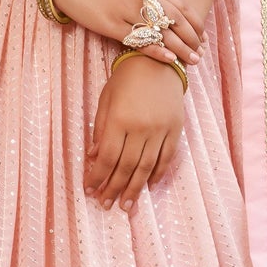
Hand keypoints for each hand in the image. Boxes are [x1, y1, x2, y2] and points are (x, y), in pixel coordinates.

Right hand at [48, 0, 205, 71]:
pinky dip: (157, 50)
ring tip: (192, 60)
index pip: (180, 3)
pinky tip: (169, 59)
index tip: (203, 36)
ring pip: (162, 31)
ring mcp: (126, 9)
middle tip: (200, 52)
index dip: (195, 22)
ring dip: (180, 47)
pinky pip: (139, 40)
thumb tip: (171, 15)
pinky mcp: (111, 24)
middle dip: (192, 37)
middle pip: (176, 18)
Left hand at [85, 56, 185, 209]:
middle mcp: (141, 127)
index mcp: (120, 119)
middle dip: (114, 189)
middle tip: (106, 205)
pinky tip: (148, 186)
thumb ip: (100, 129)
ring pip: (146, 167)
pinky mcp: (175, 129)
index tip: (91, 190)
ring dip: (135, 189)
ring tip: (126, 205)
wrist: (158, 61)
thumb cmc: (125, 80)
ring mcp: (160, 129)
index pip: (107, 157)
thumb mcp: (106, 100)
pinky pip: (166, 157)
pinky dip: (157, 174)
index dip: (98, 177)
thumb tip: (94, 158)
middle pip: (126, 166)